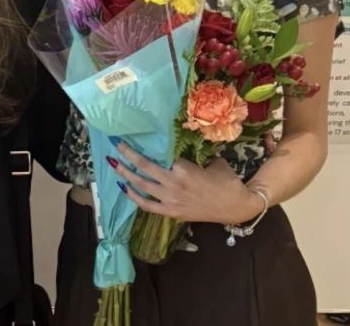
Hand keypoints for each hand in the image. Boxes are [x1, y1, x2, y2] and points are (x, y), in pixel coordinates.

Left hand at [110, 143, 264, 225]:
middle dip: (127, 155)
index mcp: (183, 169)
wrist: (236, 207)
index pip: (159, 154)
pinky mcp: (171, 212)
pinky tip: (124, 188)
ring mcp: (170, 200)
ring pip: (141, 185)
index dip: (145, 146)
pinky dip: (134, 196)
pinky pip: (147, 205)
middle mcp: (173, 184)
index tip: (132, 137)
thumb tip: (179, 145)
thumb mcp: (211, 161)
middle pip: (144, 167)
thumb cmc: (226, 181)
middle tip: (116, 145)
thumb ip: (193, 155)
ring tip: (113, 164)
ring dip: (125, 174)